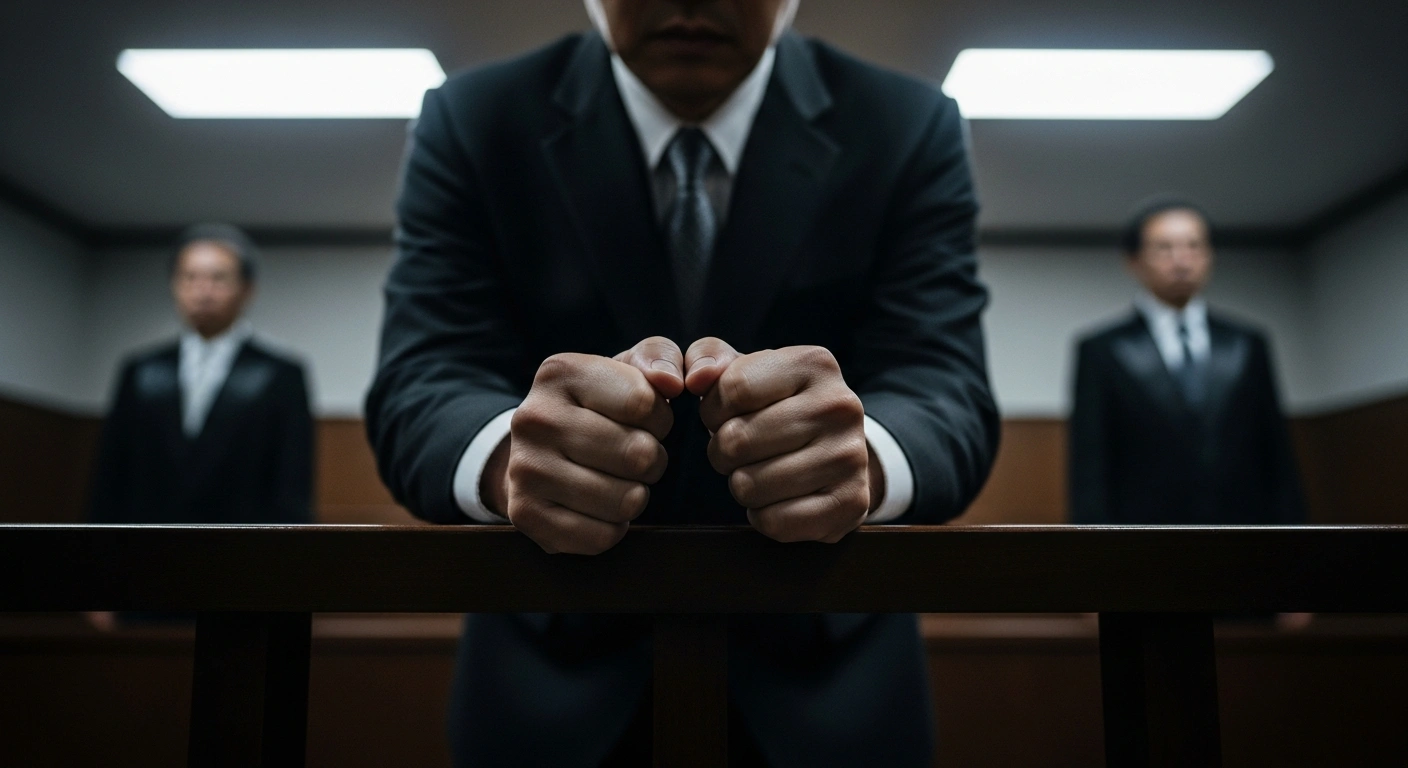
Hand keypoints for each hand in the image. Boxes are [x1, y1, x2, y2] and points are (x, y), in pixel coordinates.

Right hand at [485, 337, 683, 554]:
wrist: (538, 451)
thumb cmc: (600, 407)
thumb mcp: (629, 369)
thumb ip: (659, 357)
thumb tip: (672, 382)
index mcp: (560, 372)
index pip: (644, 403)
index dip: (660, 418)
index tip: (645, 420)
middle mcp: (534, 417)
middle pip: (638, 454)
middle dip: (652, 459)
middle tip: (634, 455)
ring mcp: (525, 469)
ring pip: (626, 500)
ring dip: (636, 495)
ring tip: (617, 479)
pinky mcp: (525, 515)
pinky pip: (603, 536)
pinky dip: (614, 527)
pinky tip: (599, 507)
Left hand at [685, 338, 874, 542]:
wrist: (837, 451)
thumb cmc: (776, 407)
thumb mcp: (744, 369)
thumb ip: (708, 357)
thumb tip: (695, 378)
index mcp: (814, 364)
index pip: (733, 388)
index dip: (713, 410)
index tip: (726, 415)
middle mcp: (840, 406)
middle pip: (736, 440)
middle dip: (723, 450)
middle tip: (741, 451)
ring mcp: (850, 457)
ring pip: (749, 485)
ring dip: (742, 484)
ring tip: (762, 471)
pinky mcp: (850, 505)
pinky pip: (774, 522)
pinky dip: (763, 516)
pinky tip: (779, 498)